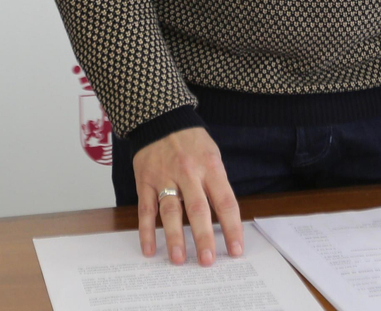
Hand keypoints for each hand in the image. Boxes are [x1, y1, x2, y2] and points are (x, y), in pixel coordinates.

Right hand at [132, 127, 243, 265]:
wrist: (160, 118)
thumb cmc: (191, 141)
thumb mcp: (212, 155)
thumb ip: (217, 183)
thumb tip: (225, 218)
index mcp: (210, 167)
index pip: (225, 201)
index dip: (232, 227)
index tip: (236, 250)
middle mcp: (188, 173)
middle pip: (198, 209)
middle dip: (203, 237)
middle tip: (207, 261)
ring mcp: (164, 177)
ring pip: (170, 211)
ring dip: (174, 237)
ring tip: (179, 259)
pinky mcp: (145, 181)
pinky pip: (145, 209)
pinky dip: (146, 230)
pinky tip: (149, 249)